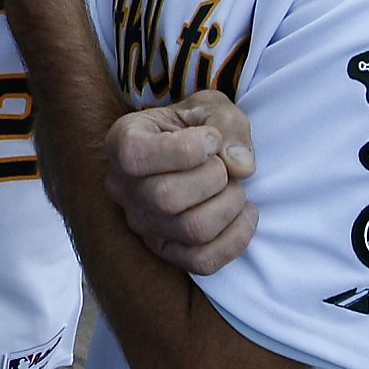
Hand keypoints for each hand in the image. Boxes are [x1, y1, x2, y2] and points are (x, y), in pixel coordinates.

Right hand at [105, 91, 257, 275]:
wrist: (190, 150)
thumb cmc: (195, 126)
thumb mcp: (210, 106)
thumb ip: (227, 124)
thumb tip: (241, 167)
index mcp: (122, 143)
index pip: (136, 156)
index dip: (186, 149)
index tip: (211, 138)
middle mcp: (122, 188)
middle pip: (167, 198)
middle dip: (214, 177)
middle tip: (224, 165)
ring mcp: (141, 224)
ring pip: (192, 230)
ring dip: (229, 205)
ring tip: (236, 187)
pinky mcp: (165, 249)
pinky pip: (202, 261)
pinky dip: (236, 240)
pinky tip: (246, 214)